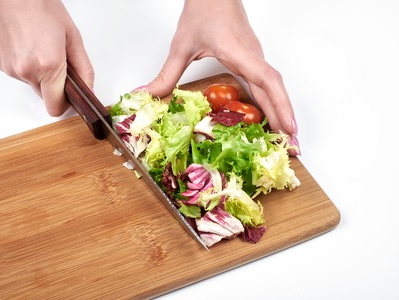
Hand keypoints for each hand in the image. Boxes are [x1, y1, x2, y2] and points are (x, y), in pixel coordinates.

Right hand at [0, 0, 93, 116]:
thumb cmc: (39, 6)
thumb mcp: (72, 37)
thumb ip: (83, 68)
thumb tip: (89, 89)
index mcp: (48, 66)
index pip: (56, 107)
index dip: (67, 103)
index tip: (73, 94)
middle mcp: (27, 72)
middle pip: (46, 97)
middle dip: (56, 86)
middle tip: (61, 62)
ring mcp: (12, 70)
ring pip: (34, 85)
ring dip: (42, 75)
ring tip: (42, 48)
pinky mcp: (2, 65)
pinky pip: (22, 75)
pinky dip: (28, 66)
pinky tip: (29, 46)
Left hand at [146, 0, 299, 153]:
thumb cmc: (203, 10)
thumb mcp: (181, 46)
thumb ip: (167, 74)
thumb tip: (147, 94)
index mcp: (240, 54)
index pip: (267, 81)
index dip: (280, 105)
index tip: (288, 128)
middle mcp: (252, 57)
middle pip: (275, 90)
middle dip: (285, 118)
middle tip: (292, 145)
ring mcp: (254, 58)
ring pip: (273, 88)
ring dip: (281, 111)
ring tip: (284, 137)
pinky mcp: (251, 59)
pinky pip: (266, 83)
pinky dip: (272, 102)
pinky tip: (269, 117)